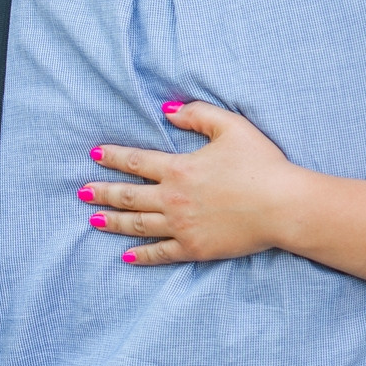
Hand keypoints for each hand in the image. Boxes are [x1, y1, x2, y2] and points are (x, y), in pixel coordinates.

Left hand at [84, 101, 306, 264]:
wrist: (282, 206)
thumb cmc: (261, 164)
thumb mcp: (231, 127)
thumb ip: (197, 114)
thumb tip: (167, 110)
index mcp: (179, 168)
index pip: (136, 161)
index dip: (113, 157)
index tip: (95, 154)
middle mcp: (173, 199)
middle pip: (128, 196)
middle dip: (102, 192)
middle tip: (82, 192)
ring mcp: (181, 227)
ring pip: (137, 225)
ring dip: (112, 222)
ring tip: (93, 220)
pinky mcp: (194, 248)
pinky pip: (160, 253)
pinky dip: (141, 255)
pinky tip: (127, 256)